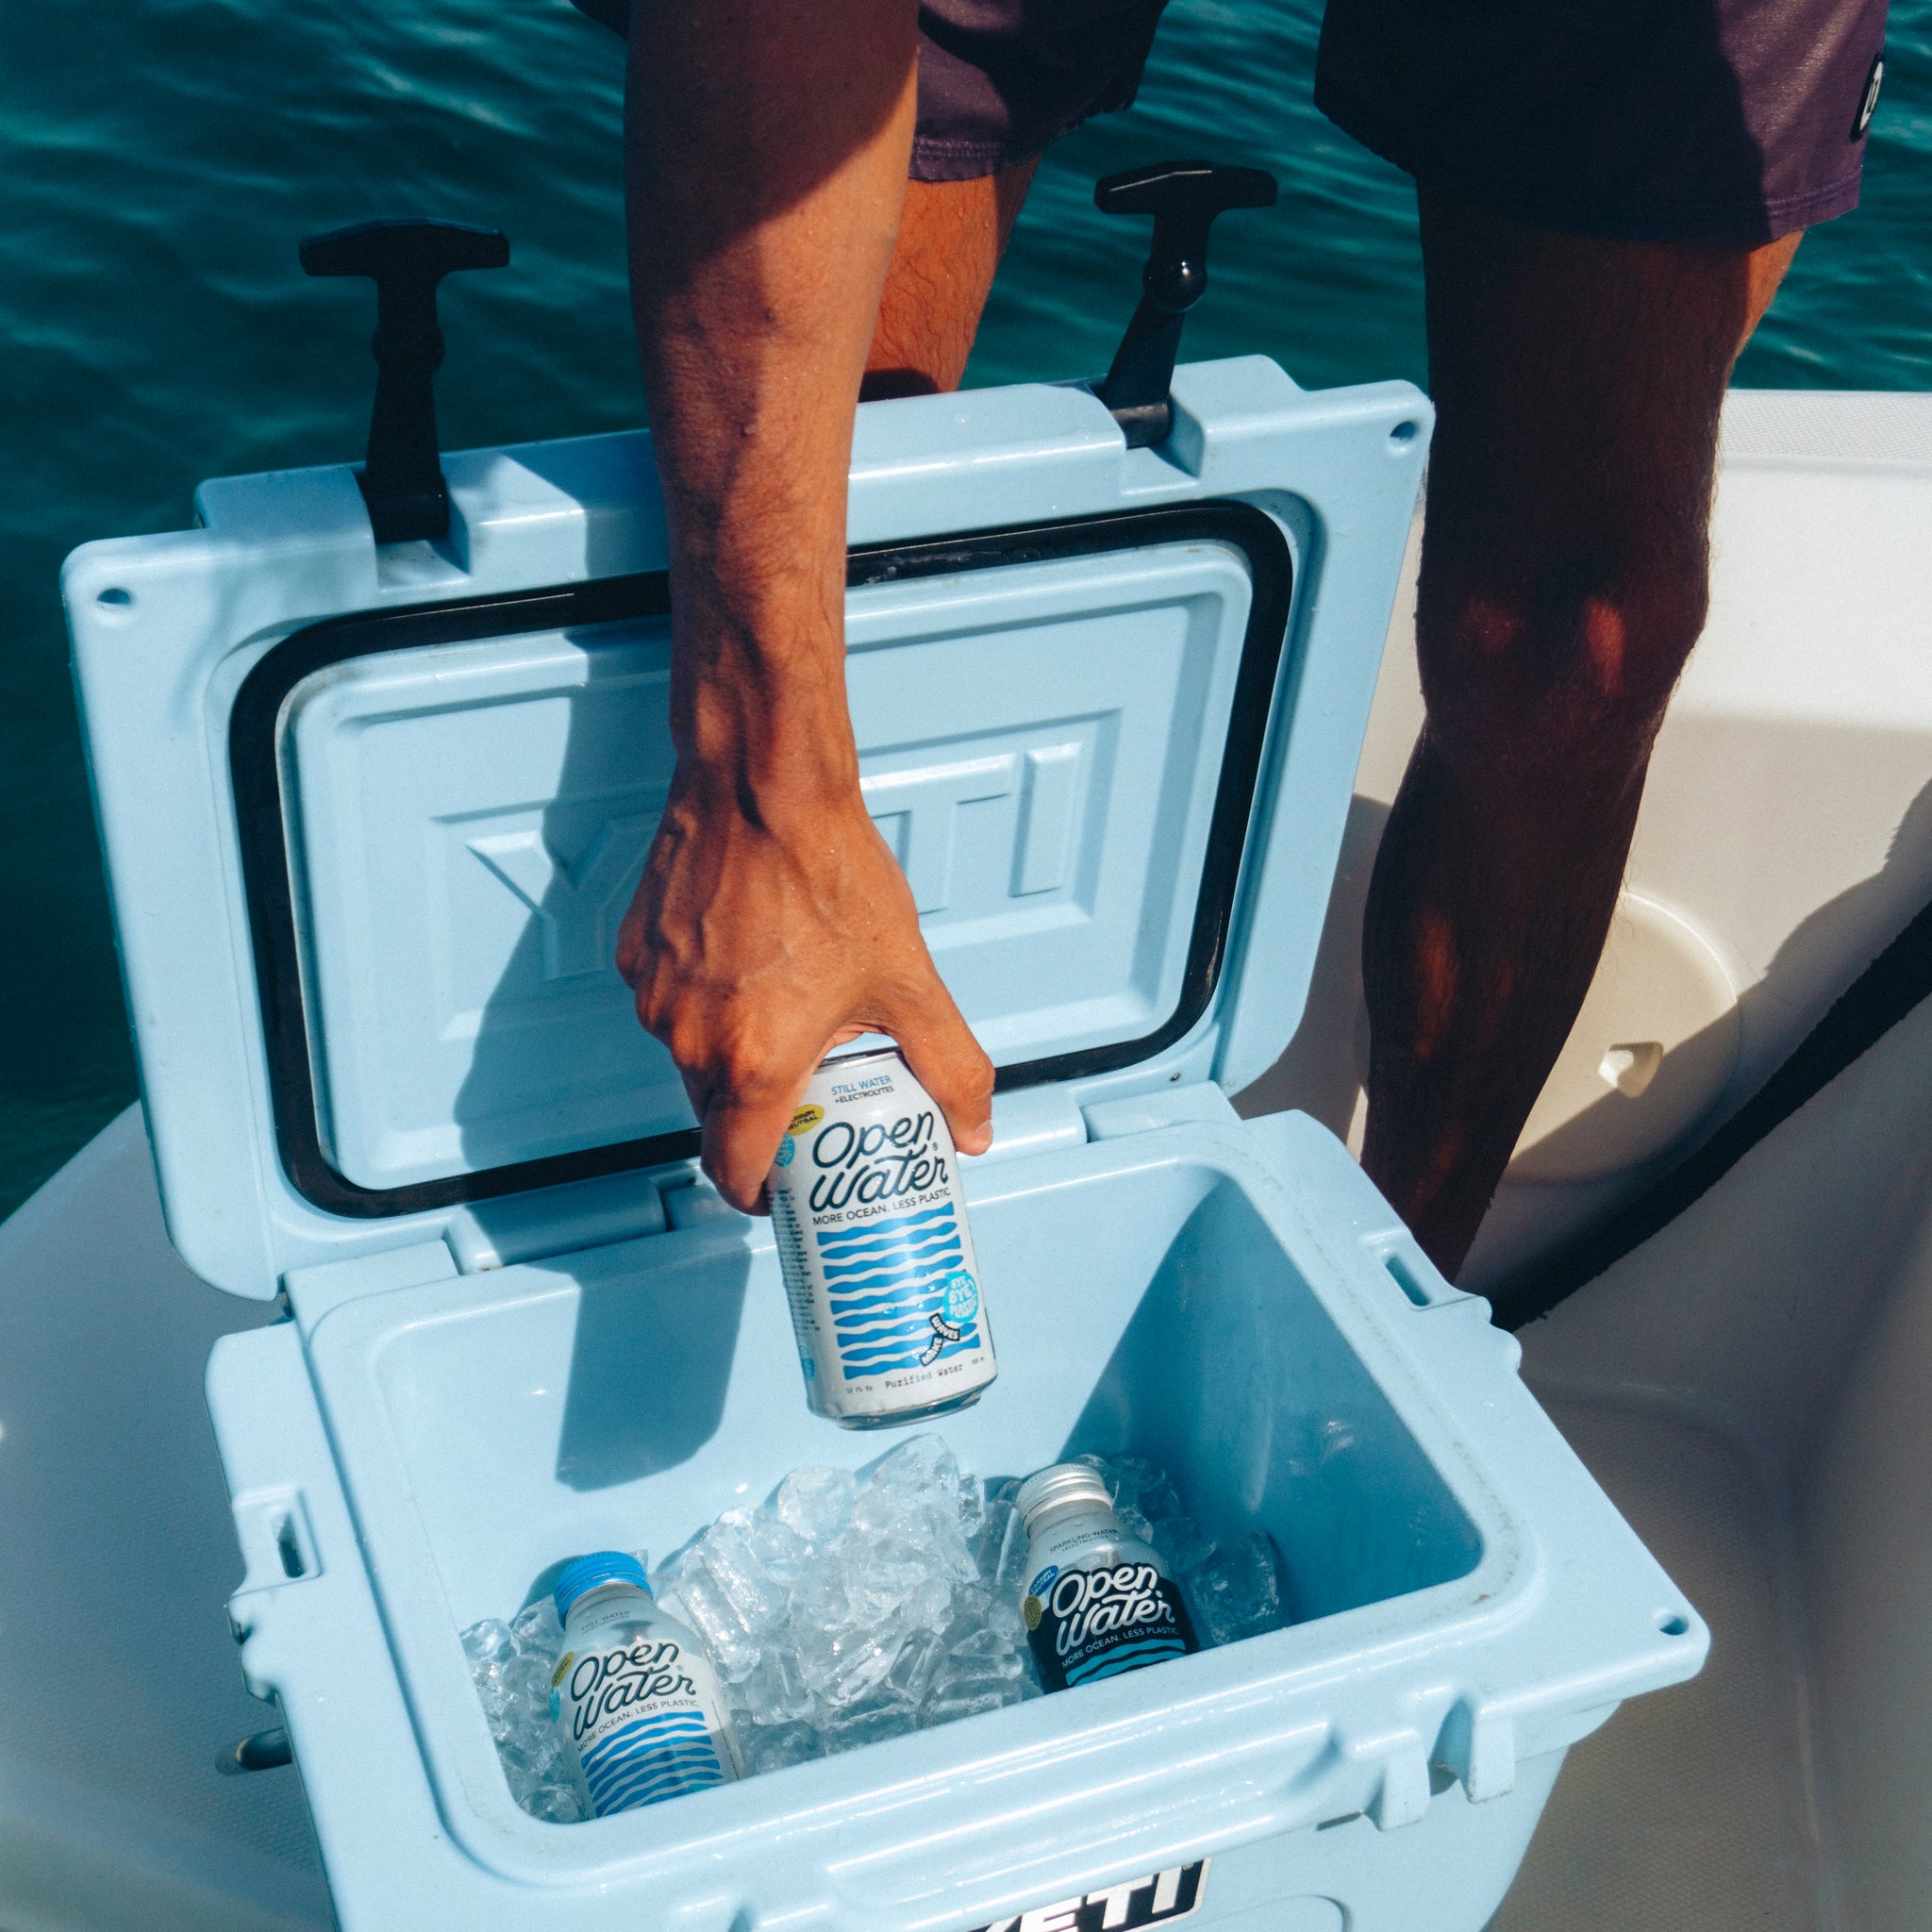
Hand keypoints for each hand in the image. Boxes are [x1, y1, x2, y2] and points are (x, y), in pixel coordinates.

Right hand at [618, 759, 994, 1212]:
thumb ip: (949, 1066)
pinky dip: (704, 1002)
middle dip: (758, 1120)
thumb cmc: (830, 873)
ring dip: (730, 1054)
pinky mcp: (637, 955)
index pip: (735, 1170)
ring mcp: (655, 995)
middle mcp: (689, 1038)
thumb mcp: (909, 981)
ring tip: (785, 1016)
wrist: (764, 783)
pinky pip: (668, 1003)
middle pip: (714, 1115)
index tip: (784, 1193)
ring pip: (688, 1056)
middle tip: (805, 1102)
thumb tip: (974, 1130)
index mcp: (753, 1061)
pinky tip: (749, 966)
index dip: (761, 1195)